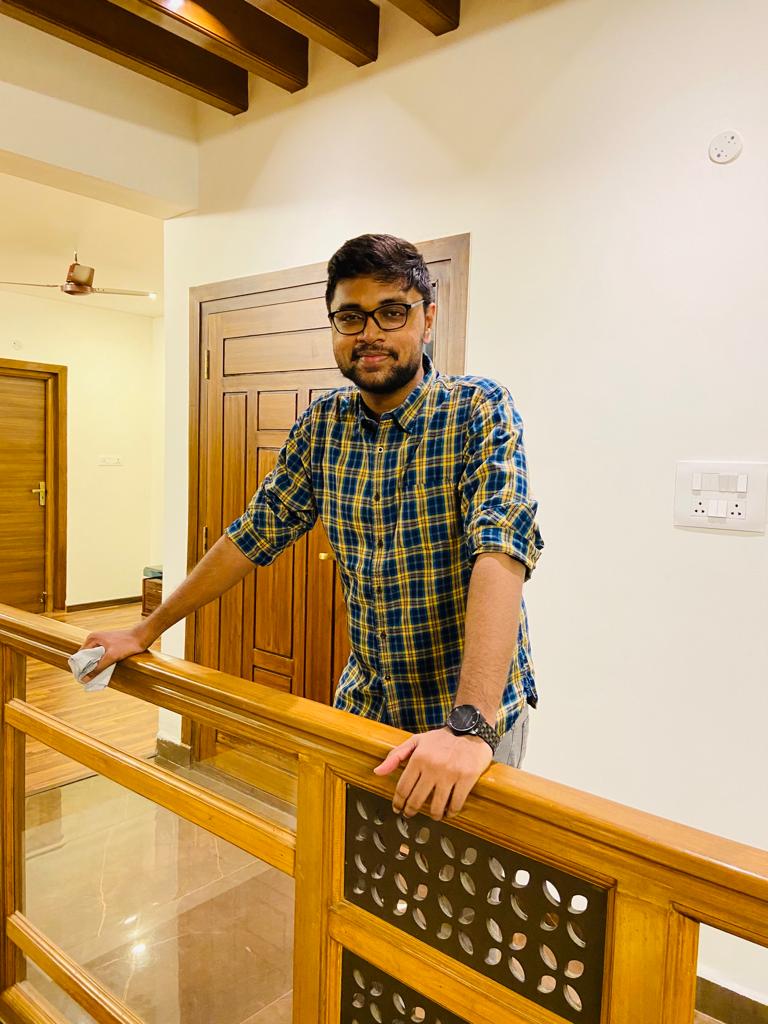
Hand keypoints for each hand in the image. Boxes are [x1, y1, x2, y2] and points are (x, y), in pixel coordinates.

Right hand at [78, 626, 149, 681]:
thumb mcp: (111, 657)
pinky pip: (100, 656)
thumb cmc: (127, 644)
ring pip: (94, 657)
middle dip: (87, 667)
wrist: (141, 637)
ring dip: (94, 666)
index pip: (80, 655)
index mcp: (92, 638)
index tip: (80, 678)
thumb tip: (84, 679)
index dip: (80, 667)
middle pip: (86, 657)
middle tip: (88, 679)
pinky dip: (101, 663)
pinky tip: (103, 671)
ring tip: (95, 677)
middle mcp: (94, 639)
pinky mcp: (108, 645)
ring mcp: (101, 642)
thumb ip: (97, 668)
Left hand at [374, 728, 491, 820]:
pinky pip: (456, 803)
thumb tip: (377, 772)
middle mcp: (432, 767)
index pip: (403, 788)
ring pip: (437, 806)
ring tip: (433, 815)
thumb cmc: (442, 738)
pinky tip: (449, 811)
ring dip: (433, 815)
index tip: (398, 809)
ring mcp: (450, 774)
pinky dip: (451, 812)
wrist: (470, 729)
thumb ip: (395, 756)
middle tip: (411, 814)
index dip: (398, 802)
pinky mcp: (466, 778)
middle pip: (417, 800)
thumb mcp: (416, 741)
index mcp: (418, 758)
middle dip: (411, 811)